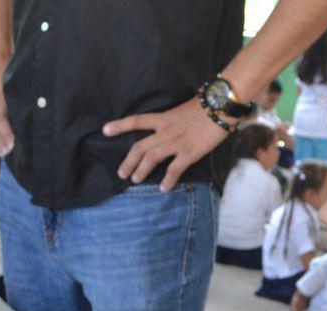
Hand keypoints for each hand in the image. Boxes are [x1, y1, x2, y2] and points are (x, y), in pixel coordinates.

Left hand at [104, 97, 228, 191]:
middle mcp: (166, 131)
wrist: (221, 106)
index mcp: (163, 118)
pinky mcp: (189, 153)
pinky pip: (174, 170)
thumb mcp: (182, 110)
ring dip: (141, 171)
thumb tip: (166, 130)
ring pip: (151, 158)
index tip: (105, 130)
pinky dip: (167, 180)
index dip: (119, 125)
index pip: (136, 121)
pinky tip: (163, 188)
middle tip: (121, 173)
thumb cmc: (205, 107)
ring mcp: (176, 142)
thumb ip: (172, 121)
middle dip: (128, 161)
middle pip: (140, 147)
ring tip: (135, 180)